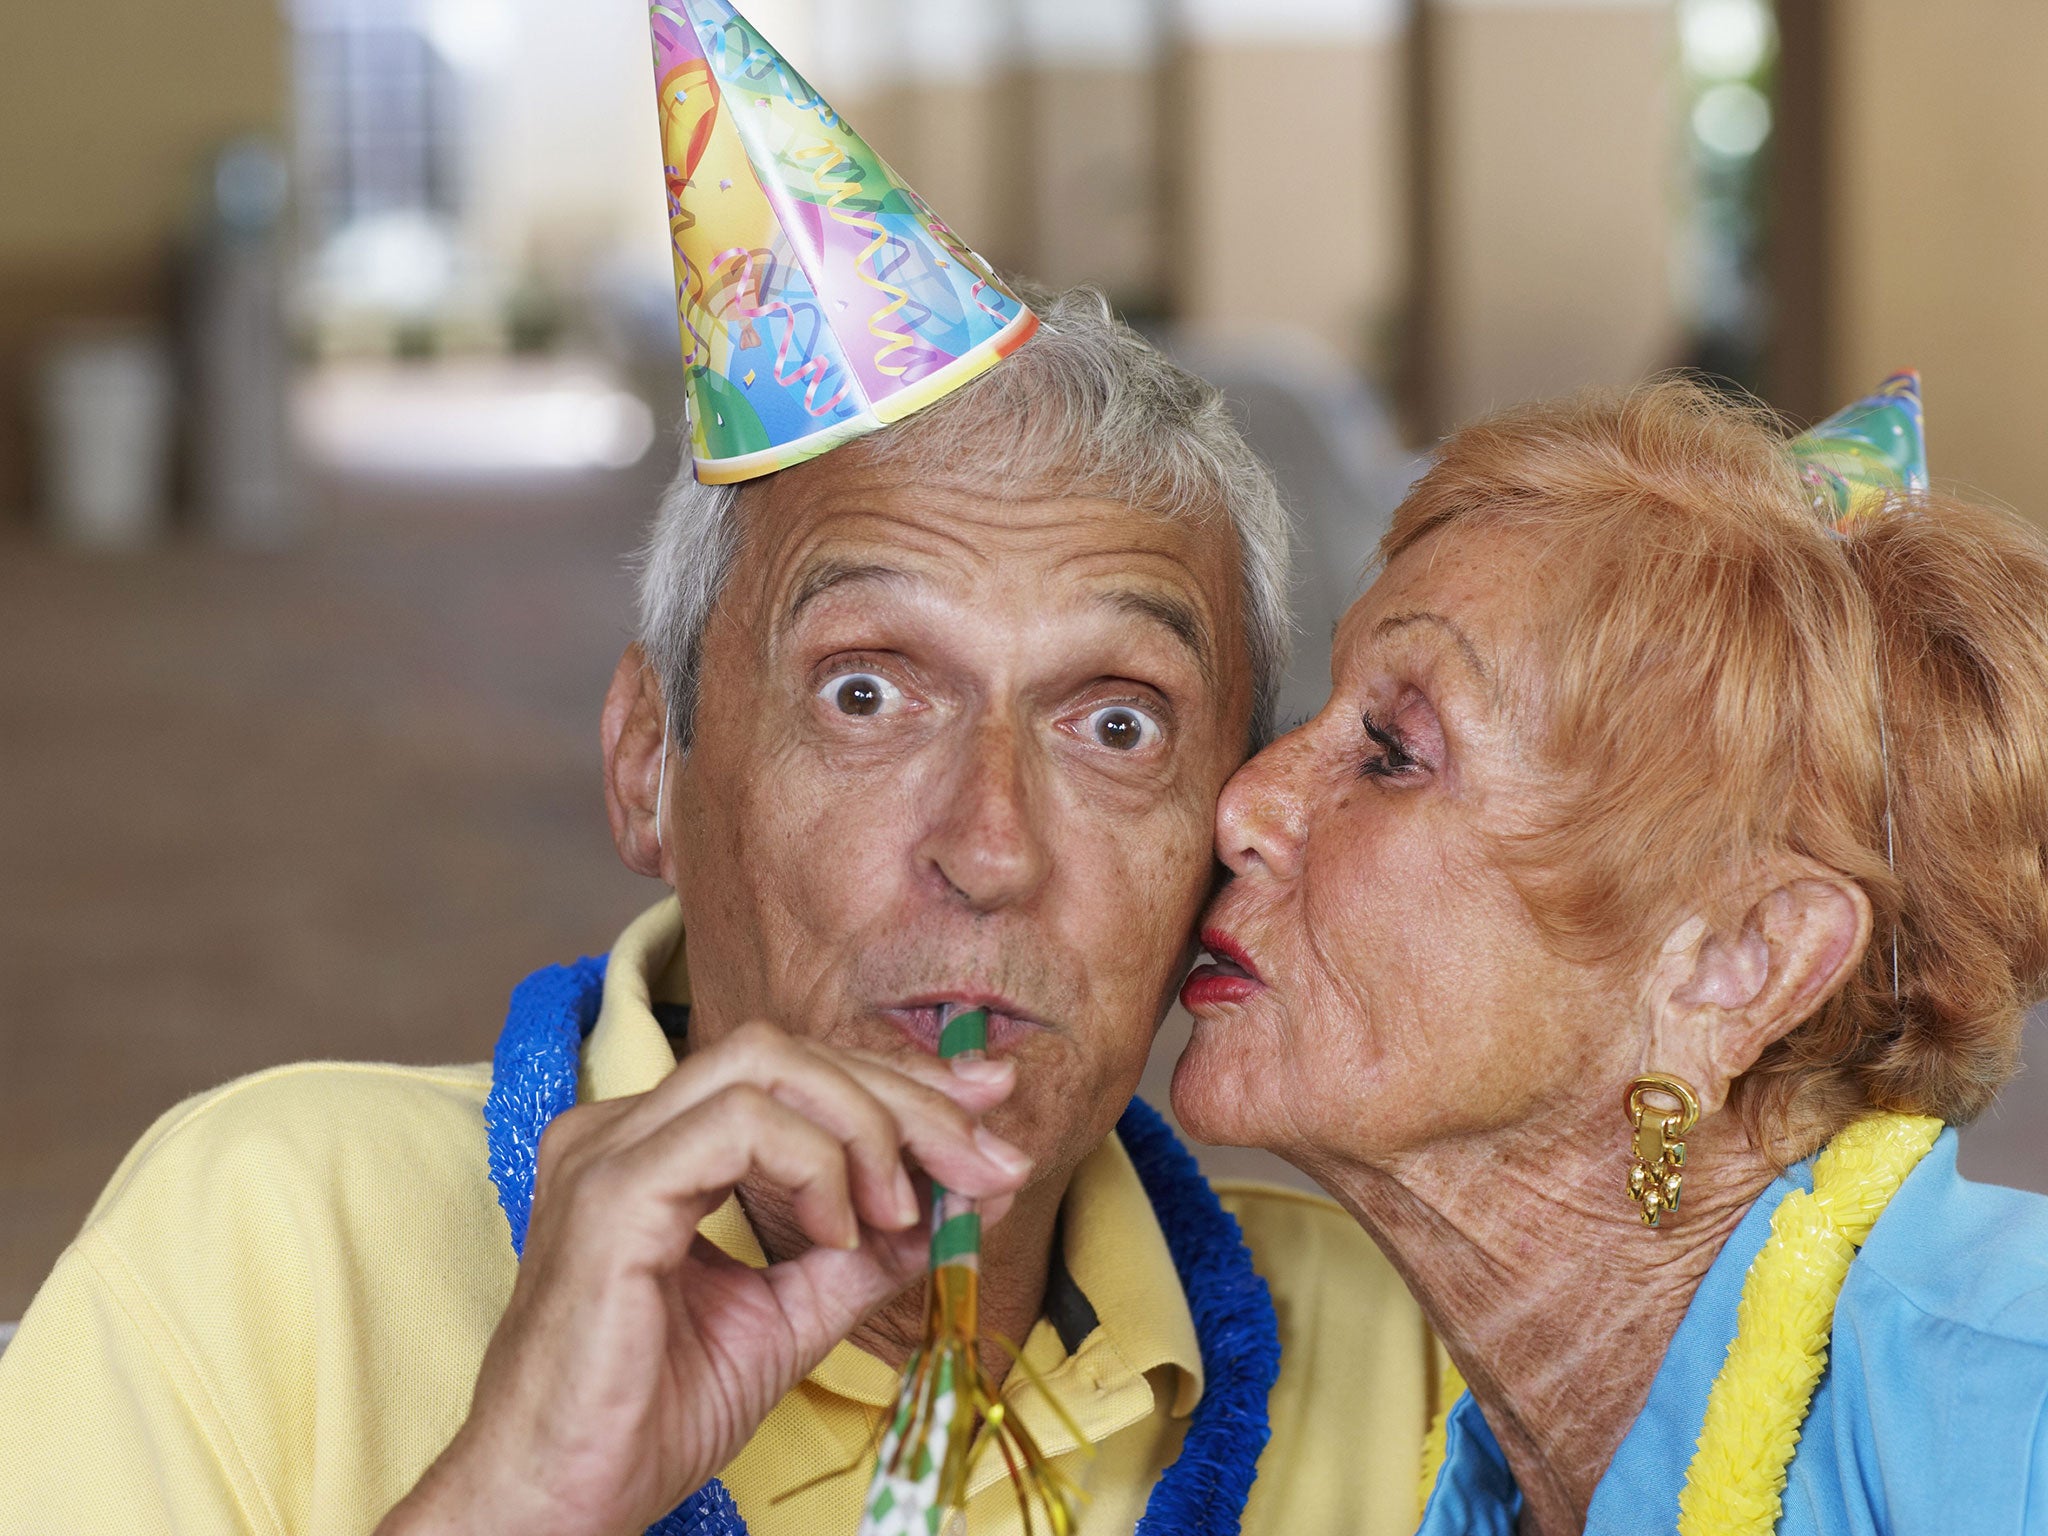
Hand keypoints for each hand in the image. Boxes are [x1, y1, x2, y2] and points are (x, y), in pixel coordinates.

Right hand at [376, 1020, 1030, 1535]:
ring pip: (768, 1063)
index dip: (898, 1083)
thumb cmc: (652, 1414)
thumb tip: (968, 1192)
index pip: (792, 1073)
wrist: (563, 1501)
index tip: (989, 1113)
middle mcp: (625, 1127)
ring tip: (898, 1211)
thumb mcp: (795, 1312)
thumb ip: (871, 1247)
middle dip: (906, 1097)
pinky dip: (815, 1166)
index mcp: (657, 1145)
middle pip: (789, 1052)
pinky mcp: (612, 1192)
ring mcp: (610, 1149)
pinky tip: (837, 1233)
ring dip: (866, 1127)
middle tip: (987, 1158)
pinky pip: (741, 1125)